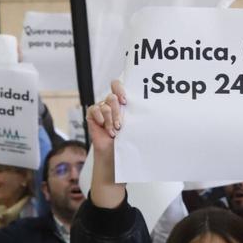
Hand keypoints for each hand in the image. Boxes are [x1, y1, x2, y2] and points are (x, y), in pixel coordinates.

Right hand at [86, 80, 127, 208]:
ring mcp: (102, 110)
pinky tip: (103, 126)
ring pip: (105, 105)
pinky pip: (93, 109)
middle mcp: (112, 105)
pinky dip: (99, 118)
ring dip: (110, 119)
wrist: (115, 157)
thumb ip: (136, 116)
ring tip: (114, 132)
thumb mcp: (134, 128)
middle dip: (118, 111)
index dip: (120, 88)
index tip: (125, 100)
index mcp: (123, 105)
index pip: (118, 85)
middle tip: (120, 125)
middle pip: (112, 96)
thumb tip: (150, 110)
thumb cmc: (126, 143)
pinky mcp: (92, 116)